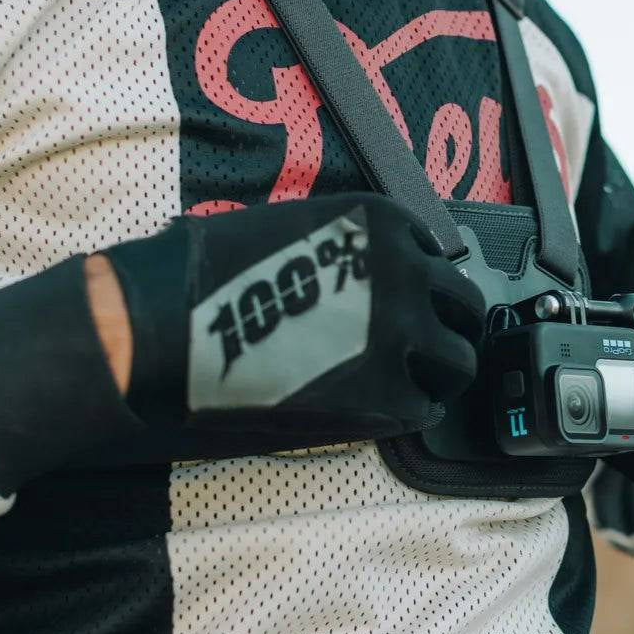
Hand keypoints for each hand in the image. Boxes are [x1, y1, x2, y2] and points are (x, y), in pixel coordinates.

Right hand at [102, 193, 484, 444]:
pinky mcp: (386, 394)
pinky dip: (415, 410)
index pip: (438, 254)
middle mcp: (407, 271)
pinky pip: (428, 408)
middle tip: (428, 347)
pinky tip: (388, 409)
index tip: (415, 304)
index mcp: (382, 223)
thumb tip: (370, 275)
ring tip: (415, 384)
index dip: (425, 284)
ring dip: (442, 372)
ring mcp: (403, 335)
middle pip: (464, 305)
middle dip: (449, 325)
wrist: (169, 325)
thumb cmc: (211, 271)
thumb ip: (349, 249)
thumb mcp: (294, 226)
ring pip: (460, 360)